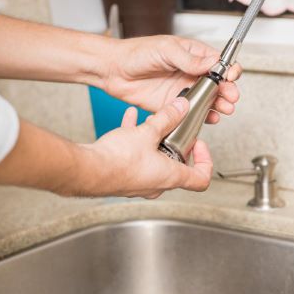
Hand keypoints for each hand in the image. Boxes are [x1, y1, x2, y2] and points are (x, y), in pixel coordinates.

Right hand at [81, 97, 212, 197]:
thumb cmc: (117, 160)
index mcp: (171, 176)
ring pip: (155, 160)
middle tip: (172, 129)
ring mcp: (140, 183)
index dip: (205, 160)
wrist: (89, 170)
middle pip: (177, 166)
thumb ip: (167, 118)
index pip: (201, 179)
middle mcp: (157, 184)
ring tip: (148, 123)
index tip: (198, 144)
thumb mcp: (148, 131)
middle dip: (175, 144)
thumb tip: (180, 108)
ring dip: (154, 141)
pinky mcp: (124, 178)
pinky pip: (136, 158)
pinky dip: (136, 141)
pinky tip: (128, 122)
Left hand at [103, 35, 242, 123]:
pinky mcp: (171, 105)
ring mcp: (181, 89)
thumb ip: (188, 59)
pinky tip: (209, 118)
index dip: (228, 69)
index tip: (230, 76)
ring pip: (206, 100)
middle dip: (227, 90)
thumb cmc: (136, 53)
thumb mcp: (165, 49)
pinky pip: (190, 113)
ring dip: (218, 105)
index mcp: (191, 54)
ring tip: (224, 109)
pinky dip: (202, 116)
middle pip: (216, 83)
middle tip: (230, 97)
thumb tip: (210, 63)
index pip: (217, 62)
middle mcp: (189, 72)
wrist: (113, 70)